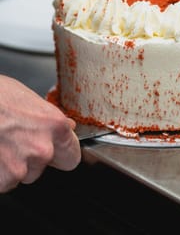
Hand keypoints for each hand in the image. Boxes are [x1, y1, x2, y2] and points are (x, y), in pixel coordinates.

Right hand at [0, 75, 80, 192]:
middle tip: (15, 142)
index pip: (72, 157)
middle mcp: (43, 149)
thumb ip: (51, 119)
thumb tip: (67, 127)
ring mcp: (21, 168)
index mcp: (55, 126)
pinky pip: (3, 182)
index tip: (55, 153)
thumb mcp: (29, 99)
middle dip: (32, 159)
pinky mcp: (1, 180)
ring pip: (21, 176)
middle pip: (43, 167)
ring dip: (11, 165)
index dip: (61, 154)